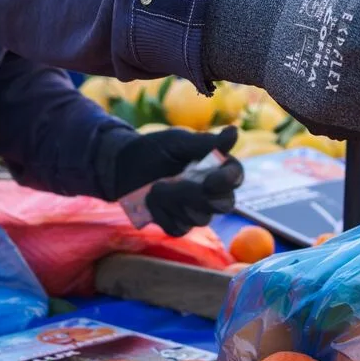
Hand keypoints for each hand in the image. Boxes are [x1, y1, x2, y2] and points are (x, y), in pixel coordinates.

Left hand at [109, 127, 243, 235]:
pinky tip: (150, 200)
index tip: (212, 179)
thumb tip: (234, 132)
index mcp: (217, 168)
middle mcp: (212, 192)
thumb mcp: (178, 142)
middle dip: (200, 195)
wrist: (124, 166)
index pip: (235, 176)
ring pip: (200, 218)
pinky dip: (162, 214)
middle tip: (177, 181)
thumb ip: (206, 143)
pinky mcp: (178, 225)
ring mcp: (196, 211)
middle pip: (224, 204)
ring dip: (175, 201)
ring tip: (155, 186)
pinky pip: (179, 228)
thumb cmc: (155, 149)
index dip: (228, 180)